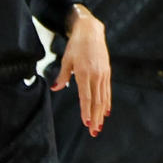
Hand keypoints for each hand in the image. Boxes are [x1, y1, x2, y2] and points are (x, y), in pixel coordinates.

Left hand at [54, 7, 109, 135]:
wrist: (91, 31)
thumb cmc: (76, 45)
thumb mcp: (66, 59)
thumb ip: (62, 76)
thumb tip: (55, 88)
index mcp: (84, 72)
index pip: (85, 96)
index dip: (86, 110)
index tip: (86, 122)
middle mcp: (95, 75)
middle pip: (96, 101)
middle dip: (95, 117)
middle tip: (94, 131)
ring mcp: (103, 74)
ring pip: (103, 98)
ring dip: (101, 114)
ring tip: (99, 126)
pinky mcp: (107, 72)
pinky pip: (107, 91)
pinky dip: (107, 102)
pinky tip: (105, 112)